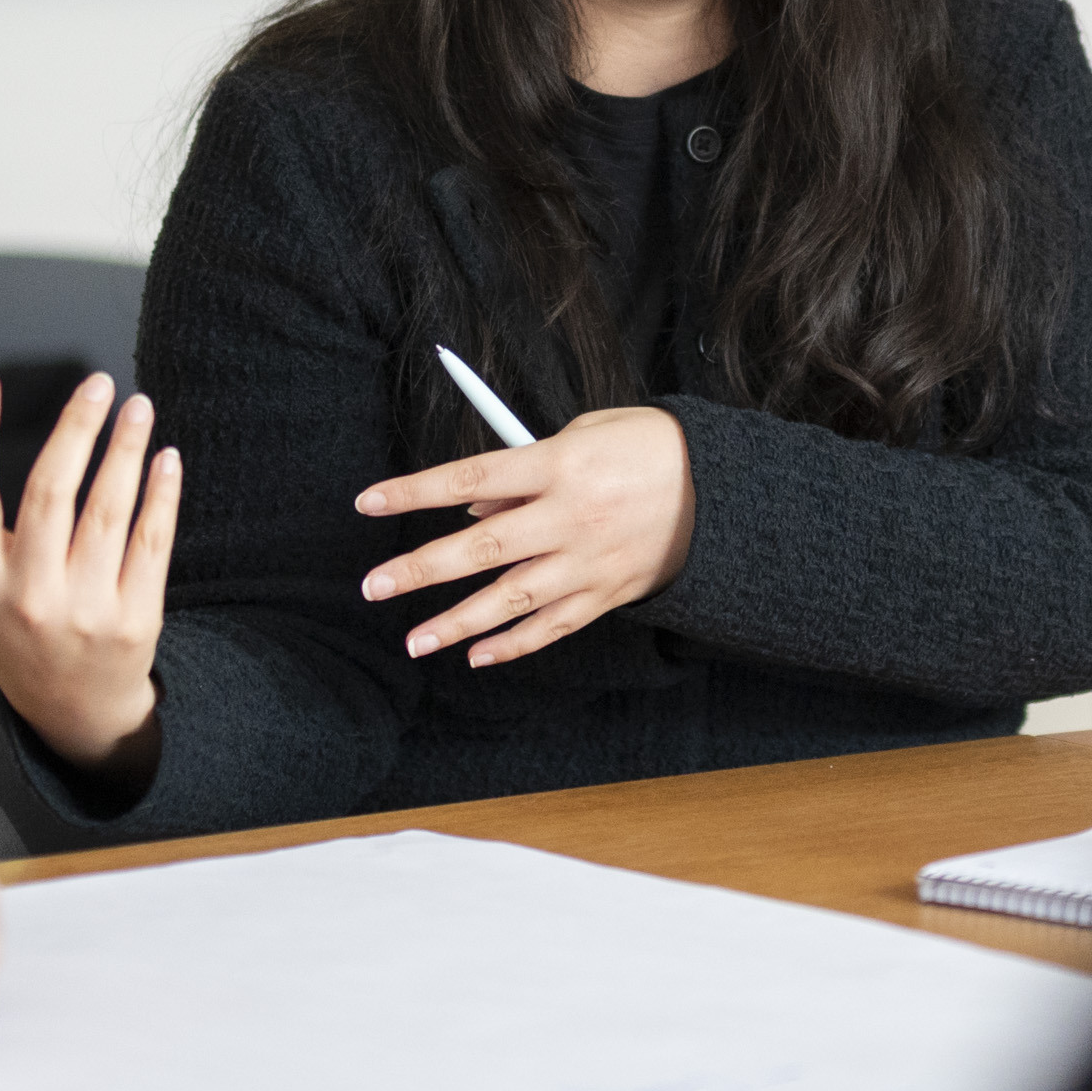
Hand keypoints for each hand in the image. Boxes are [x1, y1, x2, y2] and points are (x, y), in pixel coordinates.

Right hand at [0, 370, 178, 767]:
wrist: (72, 709)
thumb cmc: (3, 638)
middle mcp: (28, 596)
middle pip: (50, 495)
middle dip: (75, 430)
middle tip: (98, 383)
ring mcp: (85, 610)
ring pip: (107, 513)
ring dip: (125, 452)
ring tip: (137, 408)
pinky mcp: (136, 620)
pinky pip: (151, 544)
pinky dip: (161, 496)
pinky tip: (165, 458)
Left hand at [354, 406, 694, 666]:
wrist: (723, 489)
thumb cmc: (645, 446)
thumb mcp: (584, 434)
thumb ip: (523, 473)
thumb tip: (471, 507)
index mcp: (560, 465)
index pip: (470, 477)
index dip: (415, 490)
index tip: (368, 501)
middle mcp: (570, 517)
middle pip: (482, 546)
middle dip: (422, 568)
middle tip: (374, 587)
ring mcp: (590, 562)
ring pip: (513, 599)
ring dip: (459, 623)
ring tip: (415, 641)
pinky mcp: (609, 593)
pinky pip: (554, 626)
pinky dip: (516, 644)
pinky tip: (479, 656)